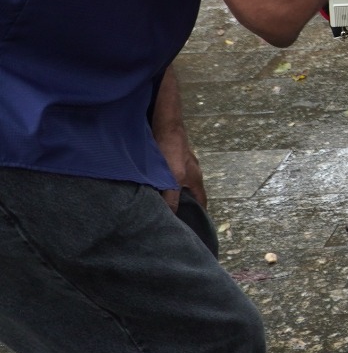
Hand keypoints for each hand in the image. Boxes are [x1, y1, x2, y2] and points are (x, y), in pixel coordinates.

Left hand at [151, 69, 206, 211]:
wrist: (162, 121)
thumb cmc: (172, 148)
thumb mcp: (174, 177)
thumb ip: (172, 198)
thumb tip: (169, 220)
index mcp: (195, 179)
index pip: (201, 203)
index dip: (197, 217)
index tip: (189, 231)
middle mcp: (188, 172)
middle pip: (185, 195)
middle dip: (178, 207)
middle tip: (165, 222)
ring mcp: (176, 163)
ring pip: (171, 185)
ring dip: (163, 195)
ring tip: (149, 208)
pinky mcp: (163, 157)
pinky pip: (160, 176)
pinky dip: (154, 184)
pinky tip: (141, 188)